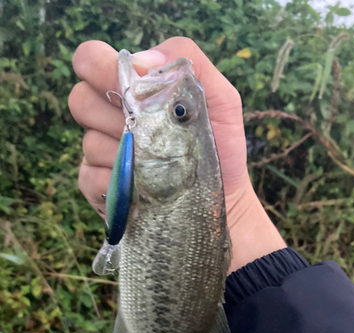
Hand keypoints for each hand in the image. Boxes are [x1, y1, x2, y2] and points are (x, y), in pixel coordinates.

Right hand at [68, 37, 284, 272]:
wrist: (221, 198)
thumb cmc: (220, 146)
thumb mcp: (220, 99)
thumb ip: (189, 62)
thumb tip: (141, 60)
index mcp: (132, 91)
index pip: (90, 61)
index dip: (99, 68)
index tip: (126, 87)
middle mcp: (109, 118)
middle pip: (80, 100)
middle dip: (111, 113)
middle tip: (147, 130)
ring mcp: (100, 153)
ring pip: (89, 142)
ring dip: (126, 154)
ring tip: (158, 164)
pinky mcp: (98, 186)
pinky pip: (90, 177)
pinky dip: (118, 183)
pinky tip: (142, 188)